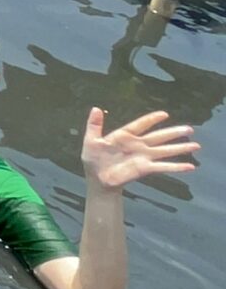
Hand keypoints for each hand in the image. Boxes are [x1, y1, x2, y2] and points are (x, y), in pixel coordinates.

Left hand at [79, 107, 199, 190]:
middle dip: (173, 132)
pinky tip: (190, 167)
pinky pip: (163, 167)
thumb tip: (96, 108)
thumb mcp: (92, 140)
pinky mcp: (145, 169)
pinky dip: (176, 167)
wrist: (98, 179)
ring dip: (180, 148)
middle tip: (190, 128)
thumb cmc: (93, 159)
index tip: (165, 114)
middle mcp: (138, 145)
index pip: (140, 125)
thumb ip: (94, 125)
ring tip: (196, 145)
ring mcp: (144, 157)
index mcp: (124, 135)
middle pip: (158, 137)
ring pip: (165, 150)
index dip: (152, 119)